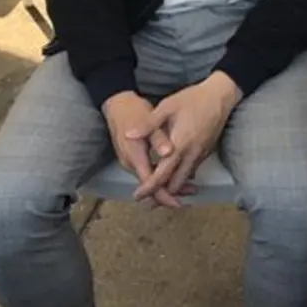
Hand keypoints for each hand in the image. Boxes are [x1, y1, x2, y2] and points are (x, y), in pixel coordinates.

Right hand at [101, 91, 179, 208]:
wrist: (116, 105)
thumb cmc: (134, 111)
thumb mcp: (148, 121)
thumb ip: (158, 138)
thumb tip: (169, 153)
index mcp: (135, 155)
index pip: (150, 183)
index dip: (164, 195)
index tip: (178, 202)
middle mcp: (130, 163)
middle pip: (150, 186)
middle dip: (169, 193)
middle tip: (190, 194)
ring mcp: (129, 161)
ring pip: (149, 180)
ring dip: (166, 185)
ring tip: (187, 187)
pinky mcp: (132, 157)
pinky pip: (147, 172)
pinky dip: (160, 176)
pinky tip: (173, 173)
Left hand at [126, 71, 241, 201]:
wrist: (221, 96)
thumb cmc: (192, 99)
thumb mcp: (167, 107)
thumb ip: (148, 124)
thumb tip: (128, 135)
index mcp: (179, 145)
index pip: (162, 174)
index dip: (149, 187)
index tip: (137, 195)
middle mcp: (191, 154)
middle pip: (175, 184)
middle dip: (160, 194)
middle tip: (146, 200)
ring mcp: (201, 155)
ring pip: (185, 180)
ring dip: (172, 188)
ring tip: (158, 192)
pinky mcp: (206, 152)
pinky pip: (192, 171)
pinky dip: (183, 178)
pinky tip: (174, 176)